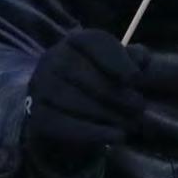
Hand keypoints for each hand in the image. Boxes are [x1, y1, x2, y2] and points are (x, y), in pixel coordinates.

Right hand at [22, 29, 146, 177]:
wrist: (66, 108)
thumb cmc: (101, 79)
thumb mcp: (119, 64)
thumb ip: (133, 58)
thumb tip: (141, 57)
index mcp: (76, 40)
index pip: (95, 42)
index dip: (117, 60)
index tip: (135, 79)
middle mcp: (53, 58)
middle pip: (87, 76)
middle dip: (118, 95)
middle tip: (139, 108)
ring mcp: (40, 86)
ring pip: (76, 102)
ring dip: (109, 115)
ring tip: (130, 123)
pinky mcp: (36, 114)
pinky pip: (64, 125)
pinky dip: (94, 133)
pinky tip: (116, 136)